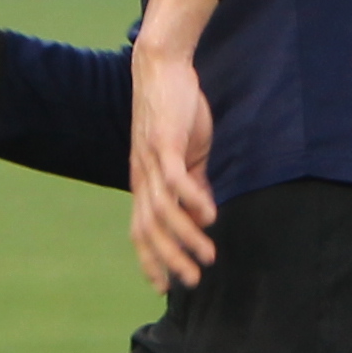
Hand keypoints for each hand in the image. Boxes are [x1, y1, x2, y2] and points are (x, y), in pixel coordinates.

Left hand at [129, 0, 221, 291]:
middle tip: (192, 281)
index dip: (150, 259)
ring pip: (162, 211)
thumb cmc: (176, 109)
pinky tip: (211, 217)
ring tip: (208, 256)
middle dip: (169, 259)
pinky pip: (176, 181)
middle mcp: (142, 176)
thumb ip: (194, 183)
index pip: (140, 231)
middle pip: (148, 229)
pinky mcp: (164, 143)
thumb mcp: (187, 153)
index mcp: (144, 181)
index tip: (164, 287)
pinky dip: (192, 201)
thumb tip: (204, 213)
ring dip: (184, 237)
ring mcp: (151, 161)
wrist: (162, 65)